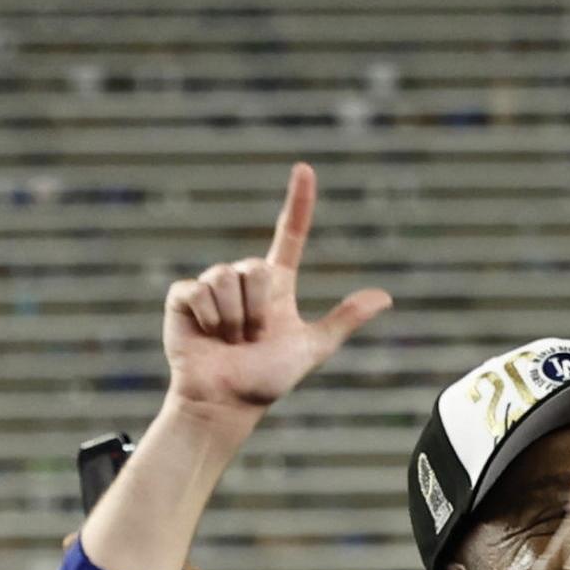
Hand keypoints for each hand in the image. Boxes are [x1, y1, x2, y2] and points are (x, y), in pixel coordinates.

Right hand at [165, 163, 390, 418]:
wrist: (227, 401)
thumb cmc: (267, 378)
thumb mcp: (312, 347)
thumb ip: (344, 320)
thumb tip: (386, 297)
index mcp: (277, 284)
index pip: (289, 233)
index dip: (299, 201)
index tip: (304, 169)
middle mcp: (244, 277)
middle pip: (256, 268)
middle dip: (256, 310)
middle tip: (251, 338)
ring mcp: (211, 284)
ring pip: (227, 278)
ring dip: (233, 318)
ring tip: (229, 339)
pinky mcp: (184, 296)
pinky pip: (199, 290)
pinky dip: (209, 318)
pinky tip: (207, 334)